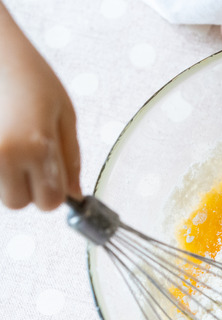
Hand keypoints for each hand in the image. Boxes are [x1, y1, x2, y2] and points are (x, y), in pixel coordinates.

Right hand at [0, 6, 80, 209]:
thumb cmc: (29, 75)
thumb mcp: (64, 113)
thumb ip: (71, 158)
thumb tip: (74, 194)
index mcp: (35, 148)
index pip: (49, 202)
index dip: (52, 191)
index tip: (51, 173)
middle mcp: (2, 156)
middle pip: (18, 202)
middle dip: (25, 186)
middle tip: (26, 152)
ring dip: (6, 176)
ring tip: (11, 138)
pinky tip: (3, 136)